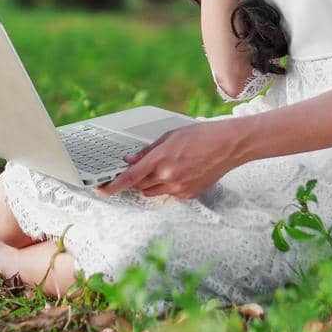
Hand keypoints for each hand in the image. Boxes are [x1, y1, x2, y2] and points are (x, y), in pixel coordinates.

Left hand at [95, 120, 241, 200]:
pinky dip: (166, 187)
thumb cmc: (202, 136)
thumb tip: (130, 160)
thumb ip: (147, 150)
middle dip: (135, 179)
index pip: (130, 176)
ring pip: (152, 193)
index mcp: (161, 158)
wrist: (228, 146)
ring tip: (163, 169)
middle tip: (139, 169)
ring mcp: (179, 187)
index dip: (114, 185)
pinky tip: (179, 174)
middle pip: (139, 186)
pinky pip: (168, 195)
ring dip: (149, 184)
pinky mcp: (188, 195)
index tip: (102, 190)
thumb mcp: (170, 136)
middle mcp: (168, 175)